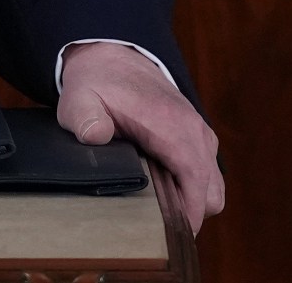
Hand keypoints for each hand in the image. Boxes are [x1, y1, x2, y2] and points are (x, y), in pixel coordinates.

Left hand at [57, 41, 224, 233]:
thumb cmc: (97, 81)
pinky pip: (206, 176)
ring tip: (155, 212)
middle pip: (211, 194)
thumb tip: (96, 136)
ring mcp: (200, 135)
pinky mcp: (197, 139)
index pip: (196, 181)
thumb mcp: (79, 97)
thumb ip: (84, 117)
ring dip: (191, 203)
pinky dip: (191, 189)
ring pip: (212, 188)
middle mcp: (195, 132)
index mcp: (173, 125)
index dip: (187, 213)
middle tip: (154, 227)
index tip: (169, 236)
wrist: (112, 55)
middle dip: (189, 214)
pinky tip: (160, 193)